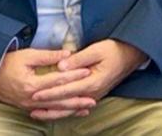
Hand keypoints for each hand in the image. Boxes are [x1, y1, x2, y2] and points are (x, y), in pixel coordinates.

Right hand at [0, 48, 91, 119]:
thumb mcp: (28, 55)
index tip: (87, 71)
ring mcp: (30, 106)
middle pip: (58, 100)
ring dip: (71, 110)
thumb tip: (67, 54)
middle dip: (77, 99)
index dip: (74, 76)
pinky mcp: (28, 108)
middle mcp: (31, 98)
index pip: (58, 80)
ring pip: (54, 110)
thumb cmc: (9, 63)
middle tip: (93, 98)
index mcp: (32, 84)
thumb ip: (48, 56)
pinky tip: (70, 113)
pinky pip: (47, 113)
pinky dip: (60, 113)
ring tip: (86, 108)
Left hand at [31, 39, 147, 111]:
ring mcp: (94, 96)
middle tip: (30, 106)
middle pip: (66, 103)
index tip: (35, 94)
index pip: (66, 90)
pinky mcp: (94, 95)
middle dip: (48, 105)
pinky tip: (55, 113)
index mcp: (92, 82)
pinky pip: (76, 107)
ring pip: (70, 109)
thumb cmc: (114, 50)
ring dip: (53, 112)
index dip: (50, 92)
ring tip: (37, 113)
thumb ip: (78, 59)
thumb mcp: (97, 49)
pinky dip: (64, 111)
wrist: (131, 55)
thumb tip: (61, 66)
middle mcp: (93, 93)